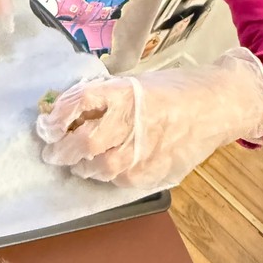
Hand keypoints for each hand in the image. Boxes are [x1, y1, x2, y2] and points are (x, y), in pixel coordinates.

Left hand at [36, 48, 262, 188]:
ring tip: (76, 163)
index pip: (79, 101)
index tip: (47, 124)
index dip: (58, 115)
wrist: (215, 105)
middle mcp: (132, 120)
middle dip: (62, 150)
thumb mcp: (135, 81)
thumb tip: (67, 109)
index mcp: (124, 91)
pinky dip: (107, 177)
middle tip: (52, 152)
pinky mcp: (156, 170)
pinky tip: (104, 170)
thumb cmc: (173, 89)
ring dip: (81, 167)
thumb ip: (105, 96)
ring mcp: (145, 149)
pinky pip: (121, 180)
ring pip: (100, 167)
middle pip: (85, 141)